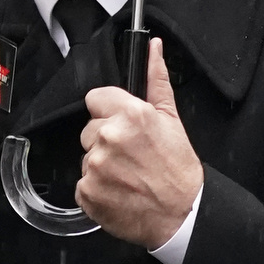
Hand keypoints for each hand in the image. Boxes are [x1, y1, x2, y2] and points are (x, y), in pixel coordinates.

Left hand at [78, 39, 201, 246]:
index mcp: (130, 115)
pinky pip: (82, 183)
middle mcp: (109, 137)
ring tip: (126, 176)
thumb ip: (156, 80)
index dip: (108, 112)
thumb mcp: (171, 119)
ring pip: (85, 157)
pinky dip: (96, 189)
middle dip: (105, 140)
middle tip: (130, 156)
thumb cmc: (178, 171)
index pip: (95, 99)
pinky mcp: (87, 192)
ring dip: (101, 165)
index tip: (121, 126)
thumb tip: (152, 48)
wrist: (181, 214)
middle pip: (89, 129)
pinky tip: (118, 191)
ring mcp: (95, 166)